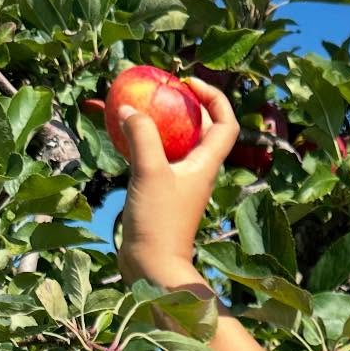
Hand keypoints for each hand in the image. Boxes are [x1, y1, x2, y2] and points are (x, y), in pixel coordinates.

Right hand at [113, 78, 238, 287]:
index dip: (214, 98)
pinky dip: (144, 143)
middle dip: (184, 106)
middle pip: (200, 129)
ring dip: (161, 124)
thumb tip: (130, 109)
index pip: (226, 123)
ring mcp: (179, 183)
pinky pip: (156, 159)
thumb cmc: (159, 222)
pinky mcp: (161, 194)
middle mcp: (197, 171)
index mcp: (206, 164)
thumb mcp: (150, 172)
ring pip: (175, 144)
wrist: (152, 267)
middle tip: (160, 90)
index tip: (188, 83)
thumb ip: (142, 136)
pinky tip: (123, 136)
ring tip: (138, 107)